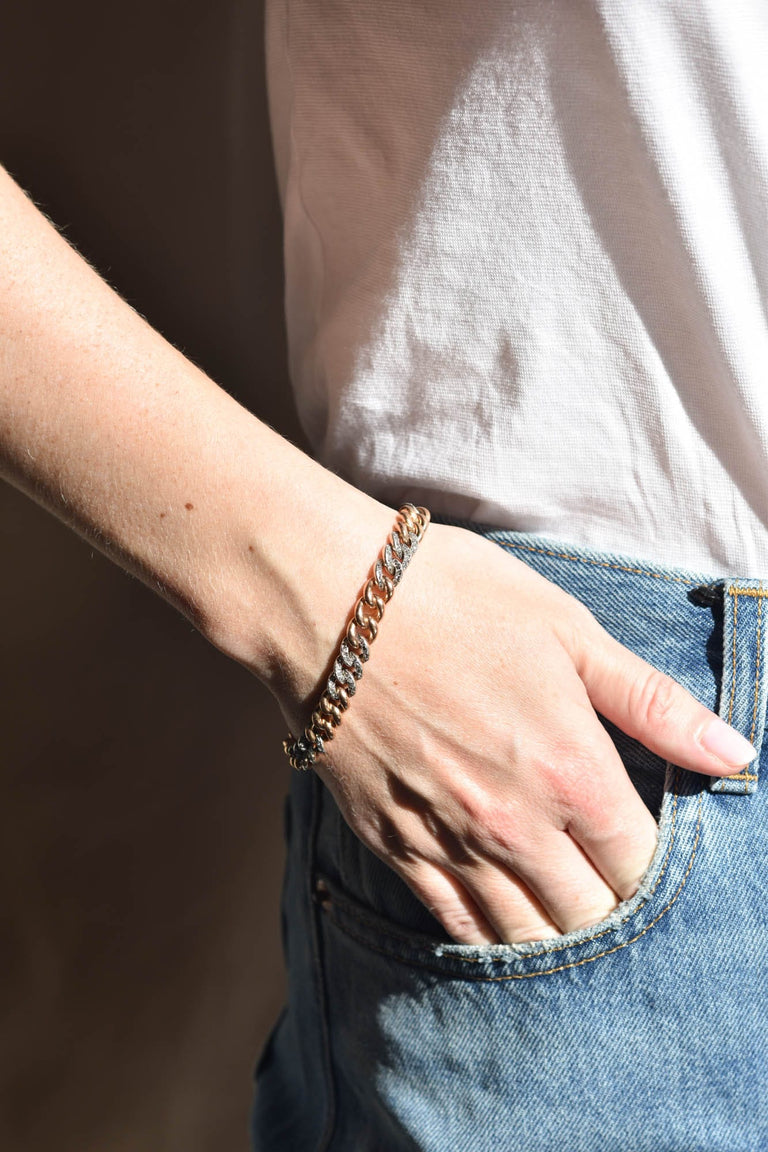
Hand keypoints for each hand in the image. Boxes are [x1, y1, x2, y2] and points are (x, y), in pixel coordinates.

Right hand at [277, 521, 754, 944]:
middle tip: (608, 877)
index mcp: (572, 773)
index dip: (655, 866)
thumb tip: (735, 754)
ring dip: (556, 930)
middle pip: (589, 917)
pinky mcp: (394, 846)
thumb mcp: (567, 630)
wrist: (327, 601)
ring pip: (525, 936)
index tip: (647, 845)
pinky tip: (502, 919)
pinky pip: (455, 925)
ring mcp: (450, 844)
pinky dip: (489, 933)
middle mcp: (515, 827)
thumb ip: (652, 703)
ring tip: (564, 905)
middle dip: (611, 906)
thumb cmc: (453, 598)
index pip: (642, 866)